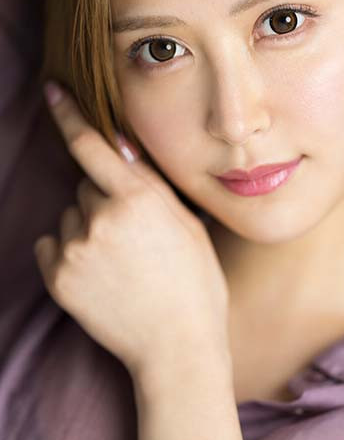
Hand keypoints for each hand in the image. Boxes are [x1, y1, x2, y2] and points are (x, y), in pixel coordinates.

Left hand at [34, 81, 230, 377]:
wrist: (177, 348)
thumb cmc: (196, 287)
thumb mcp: (188, 226)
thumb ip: (151, 185)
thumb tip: (122, 148)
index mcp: (138, 200)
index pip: (93, 145)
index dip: (69, 115)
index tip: (51, 91)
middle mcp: (100, 217)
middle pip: (86, 186)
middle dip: (103, 200)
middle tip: (134, 237)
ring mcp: (74, 248)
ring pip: (70, 217)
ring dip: (86, 229)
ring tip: (120, 264)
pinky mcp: (57, 277)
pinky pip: (51, 246)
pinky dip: (67, 255)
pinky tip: (99, 277)